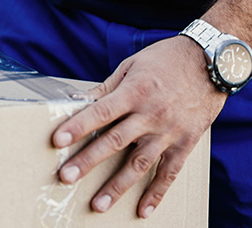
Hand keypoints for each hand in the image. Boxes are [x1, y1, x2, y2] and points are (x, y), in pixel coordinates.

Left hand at [52, 35, 224, 217]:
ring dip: (118, 186)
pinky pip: (170, 172)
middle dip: (89, 161)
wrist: (212, 61)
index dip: (79, 126)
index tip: (58, 140)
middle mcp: (150, 114)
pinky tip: (142, 210)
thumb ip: (105, 88)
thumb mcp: (131, 66)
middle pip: (115, 141)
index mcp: (134, 92)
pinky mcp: (186, 143)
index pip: (101, 112)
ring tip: (98, 204)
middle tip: (66, 177)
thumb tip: (76, 99)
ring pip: (140, 163)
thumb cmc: (165, 60)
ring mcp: (169, 131)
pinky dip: (156, 193)